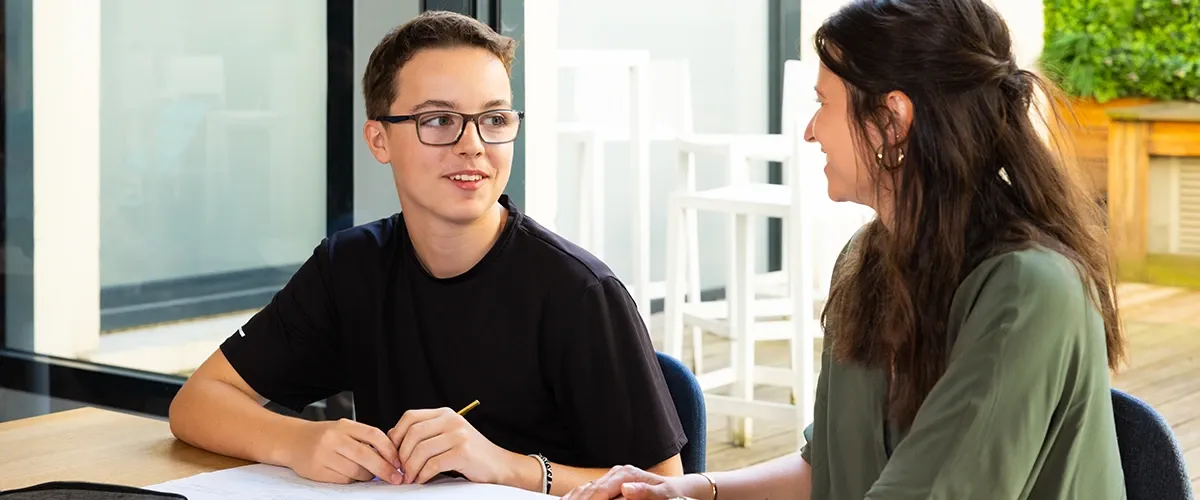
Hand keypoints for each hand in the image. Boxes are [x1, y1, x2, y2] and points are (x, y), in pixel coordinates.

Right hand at [282, 418, 403, 484]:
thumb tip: (391, 457)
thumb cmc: (324, 436)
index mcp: (345, 425)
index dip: (390, 450)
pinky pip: (343, 479)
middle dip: (384, 469)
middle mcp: (334, 438)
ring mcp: (324, 454)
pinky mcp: (317, 470)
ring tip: (367, 473)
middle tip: (395, 478)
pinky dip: (352, 480)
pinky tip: (350, 475)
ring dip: (367, 476)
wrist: (293, 441)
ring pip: (355, 471)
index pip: (374, 435)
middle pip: (366, 456)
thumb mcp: (345, 429)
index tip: (398, 462)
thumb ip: (365, 439)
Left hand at [388, 407, 529, 486]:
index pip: (410, 417)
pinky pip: (433, 464)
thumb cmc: (471, 454)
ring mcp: (458, 435)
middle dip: (401, 455)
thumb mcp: (448, 436)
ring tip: (410, 478)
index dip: (396, 435)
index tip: (394, 452)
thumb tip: (394, 441)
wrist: (499, 465)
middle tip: (399, 470)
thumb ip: (427, 434)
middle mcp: (451, 420)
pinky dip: (423, 474)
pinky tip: (422, 479)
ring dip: (411, 468)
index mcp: (445, 414)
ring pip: (421, 450)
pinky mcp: (463, 452)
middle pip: (413, 434)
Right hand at [562, 465, 693, 499]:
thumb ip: (645, 492)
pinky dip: (579, 496)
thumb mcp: (663, 493)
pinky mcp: (611, 484)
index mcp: (626, 474)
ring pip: (588, 489)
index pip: (601, 490)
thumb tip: (627, 489)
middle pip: (591, 489)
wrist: (675, 488)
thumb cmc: (671, 493)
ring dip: (575, 498)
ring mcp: (613, 477)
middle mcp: (617, 473)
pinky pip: (591, 490)